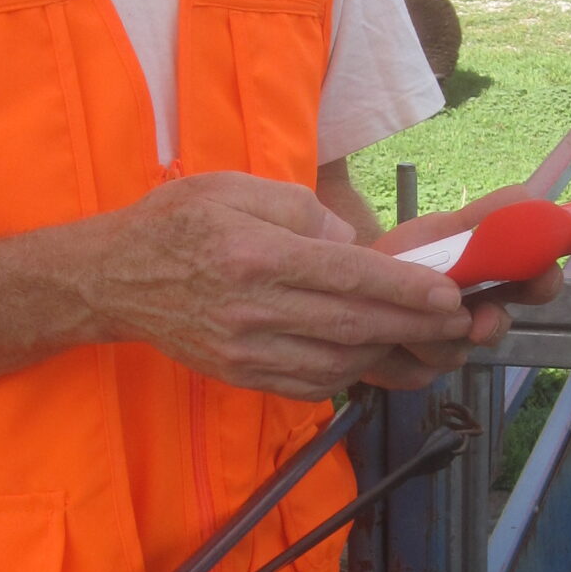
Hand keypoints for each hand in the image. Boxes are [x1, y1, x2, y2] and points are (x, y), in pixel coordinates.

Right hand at [63, 171, 474, 400]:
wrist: (112, 279)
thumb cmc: (177, 222)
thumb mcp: (235, 188)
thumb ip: (300, 210)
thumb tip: (351, 243)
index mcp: (255, 254)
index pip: (346, 275)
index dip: (404, 289)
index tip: (448, 294)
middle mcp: (252, 308)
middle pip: (352, 323)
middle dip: (414, 325)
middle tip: (458, 322)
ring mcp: (245, 349)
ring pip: (337, 360)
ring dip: (386, 352)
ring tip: (421, 337)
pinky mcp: (240, 374)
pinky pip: (309, 383)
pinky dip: (347, 372)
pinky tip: (366, 353)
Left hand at [356, 183, 565, 389]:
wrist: (344, 290)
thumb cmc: (397, 258)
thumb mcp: (438, 231)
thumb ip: (483, 218)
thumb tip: (528, 196)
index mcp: (488, 277)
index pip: (535, 282)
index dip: (543, 281)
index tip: (538, 277)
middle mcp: (475, 315)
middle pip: (500, 327)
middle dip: (488, 324)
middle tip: (477, 321)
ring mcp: (448, 347)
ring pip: (456, 353)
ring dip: (425, 334)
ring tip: (395, 312)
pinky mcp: (416, 373)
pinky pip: (418, 373)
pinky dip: (395, 356)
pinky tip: (379, 340)